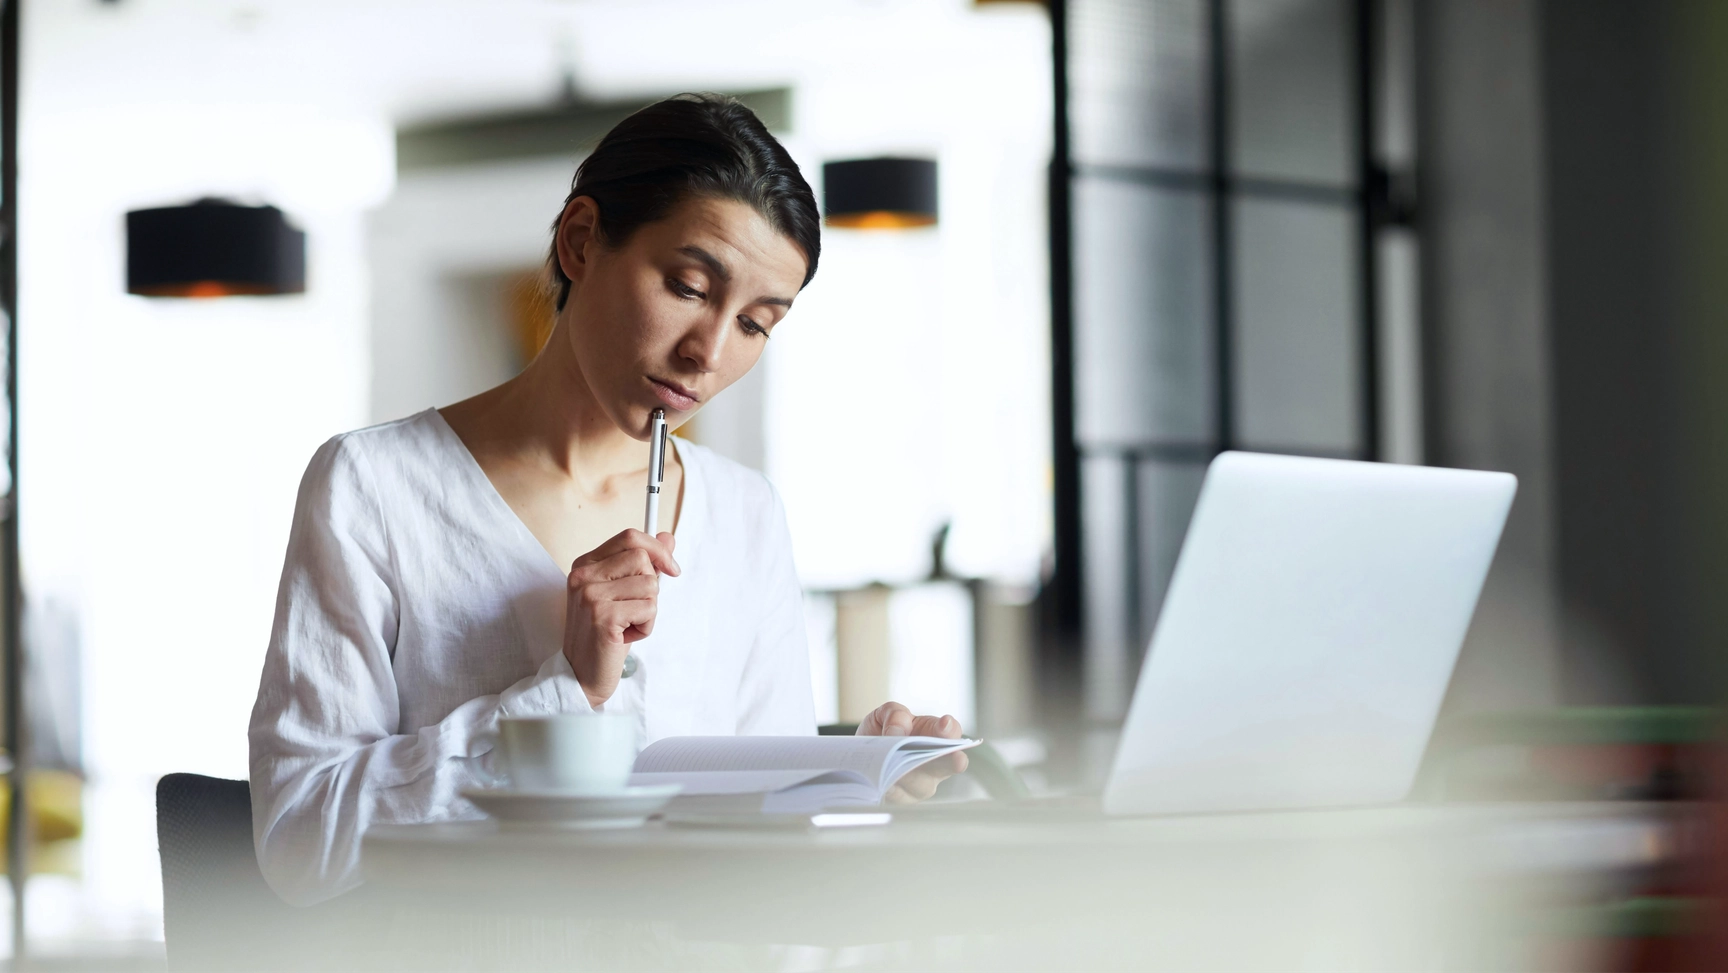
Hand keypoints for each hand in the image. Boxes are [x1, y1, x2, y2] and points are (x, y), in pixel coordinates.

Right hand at [563, 529, 678, 707]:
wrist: (582, 675)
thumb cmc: (605, 635)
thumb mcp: (624, 594)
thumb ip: (643, 564)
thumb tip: (668, 538)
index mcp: (585, 565)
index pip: (629, 538)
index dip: (657, 550)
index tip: (671, 568)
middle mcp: (583, 575)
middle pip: (642, 558)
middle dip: (651, 587)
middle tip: (633, 610)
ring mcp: (590, 595)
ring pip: (650, 585)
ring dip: (648, 611)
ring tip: (627, 625)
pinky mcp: (603, 616)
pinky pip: (649, 609)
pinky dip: (646, 627)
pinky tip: (625, 637)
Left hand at [857, 701, 968, 803]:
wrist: (862, 752)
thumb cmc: (883, 731)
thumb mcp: (886, 714)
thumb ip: (895, 714)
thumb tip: (897, 731)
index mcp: (935, 735)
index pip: (951, 732)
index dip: (950, 730)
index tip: (945, 724)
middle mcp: (934, 762)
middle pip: (948, 765)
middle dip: (951, 762)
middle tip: (957, 759)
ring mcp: (920, 783)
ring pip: (921, 784)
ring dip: (910, 776)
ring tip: (897, 767)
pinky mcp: (902, 798)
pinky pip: (899, 796)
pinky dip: (892, 789)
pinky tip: (884, 783)